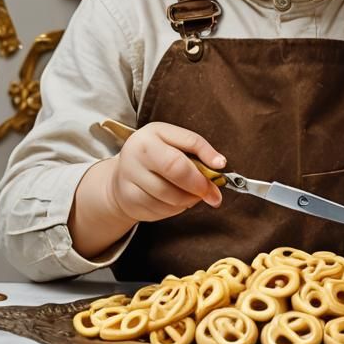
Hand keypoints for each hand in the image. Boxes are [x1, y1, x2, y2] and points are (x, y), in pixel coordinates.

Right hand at [107, 121, 226, 223]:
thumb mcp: (174, 142)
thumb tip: (220, 165)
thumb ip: (197, 150)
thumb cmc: (156, 155)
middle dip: (199, 184)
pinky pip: (161, 209)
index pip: (186, 143)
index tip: (221, 167)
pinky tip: (176, 201)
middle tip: (212, 193)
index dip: (207, 157)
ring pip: (170, 196)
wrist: (122, 174)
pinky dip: (175, 209)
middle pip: (176, 171)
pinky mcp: (129, 198)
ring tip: (193, 195)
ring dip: (189, 200)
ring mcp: (130, 177)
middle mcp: (136, 153)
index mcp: (152, 134)